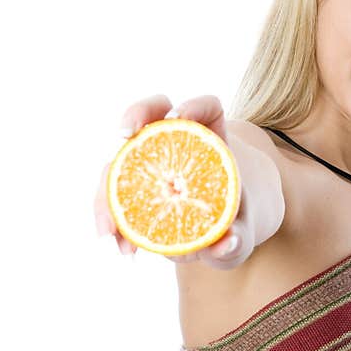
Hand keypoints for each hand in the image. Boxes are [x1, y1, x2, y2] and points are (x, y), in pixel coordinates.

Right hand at [93, 93, 254, 269]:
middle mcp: (176, 143)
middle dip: (133, 115)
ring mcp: (148, 161)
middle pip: (152, 111)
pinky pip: (112, 195)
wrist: (213, 232)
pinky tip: (120, 245)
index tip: (177, 119)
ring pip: (121, 156)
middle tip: (125, 136)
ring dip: (110, 186)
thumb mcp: (240, 233)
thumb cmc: (229, 224)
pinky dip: (111, 218)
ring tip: (113, 229)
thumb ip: (238, 238)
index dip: (193, 105)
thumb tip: (230, 242)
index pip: (208, 108)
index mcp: (212, 143)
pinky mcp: (130, 185)